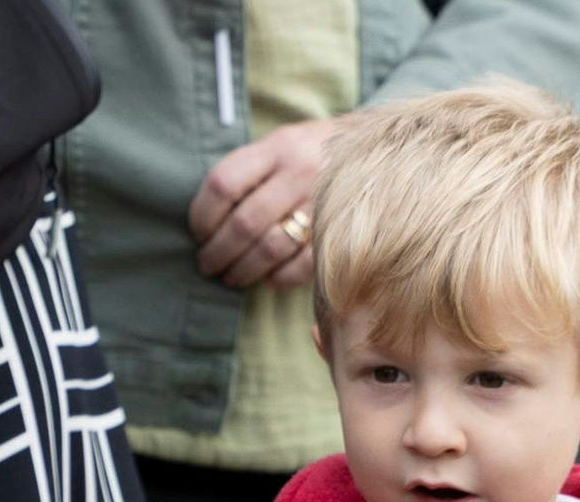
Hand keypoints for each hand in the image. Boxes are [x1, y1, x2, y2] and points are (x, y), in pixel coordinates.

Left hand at [188, 115, 342, 290]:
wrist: (381, 151)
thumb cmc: (314, 155)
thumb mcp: (281, 145)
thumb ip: (249, 173)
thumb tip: (208, 221)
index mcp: (278, 148)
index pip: (224, 184)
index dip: (202, 215)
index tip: (198, 233)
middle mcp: (300, 173)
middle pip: (244, 223)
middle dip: (218, 252)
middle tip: (207, 265)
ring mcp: (323, 205)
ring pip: (270, 249)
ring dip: (243, 270)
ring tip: (231, 277)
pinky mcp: (341, 234)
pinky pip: (301, 267)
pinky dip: (279, 278)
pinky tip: (268, 278)